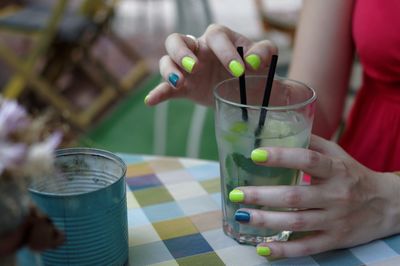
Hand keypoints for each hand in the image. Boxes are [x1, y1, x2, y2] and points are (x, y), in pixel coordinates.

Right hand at [145, 24, 276, 106]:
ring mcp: (188, 69)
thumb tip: (255, 60)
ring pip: (166, 60)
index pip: (215, 36)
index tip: (237, 70)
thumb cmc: (255, 70)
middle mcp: (198, 50)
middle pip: (177, 40)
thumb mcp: (264, 59)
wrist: (249, 91)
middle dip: (182, 52)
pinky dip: (157, 94)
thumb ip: (265, 51)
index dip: (224, 51)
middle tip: (195, 67)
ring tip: (178, 82)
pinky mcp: (184, 88)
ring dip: (168, 69)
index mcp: (219, 39)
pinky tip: (150, 101)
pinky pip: (165, 89)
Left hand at [231, 135, 399, 256]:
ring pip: (296, 222)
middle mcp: (336, 195)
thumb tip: (279, 130)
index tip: (255, 154)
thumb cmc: (353, 175)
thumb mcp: (337, 154)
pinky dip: (283, 250)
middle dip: (262, 196)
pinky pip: (306, 247)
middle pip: (295, 196)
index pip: (308, 160)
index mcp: (336, 170)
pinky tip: (262, 249)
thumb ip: (311, 143)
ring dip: (265, 221)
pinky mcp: (334, 240)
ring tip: (240, 215)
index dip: (281, 156)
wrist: (387, 205)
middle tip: (236, 193)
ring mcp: (335, 220)